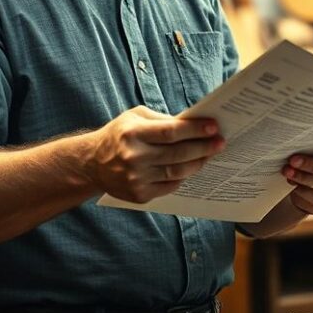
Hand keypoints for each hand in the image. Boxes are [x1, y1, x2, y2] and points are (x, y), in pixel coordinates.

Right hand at [85, 106, 224, 202]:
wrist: (92, 163)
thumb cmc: (119, 135)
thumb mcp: (135, 117)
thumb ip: (163, 120)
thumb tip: (195, 124)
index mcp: (133, 133)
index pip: (171, 132)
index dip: (195, 130)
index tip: (214, 127)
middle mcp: (134, 157)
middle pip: (178, 154)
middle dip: (203, 148)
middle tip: (220, 142)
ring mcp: (136, 179)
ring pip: (177, 172)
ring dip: (198, 163)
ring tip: (210, 155)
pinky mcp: (139, 195)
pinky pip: (170, 186)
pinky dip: (183, 177)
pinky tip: (191, 168)